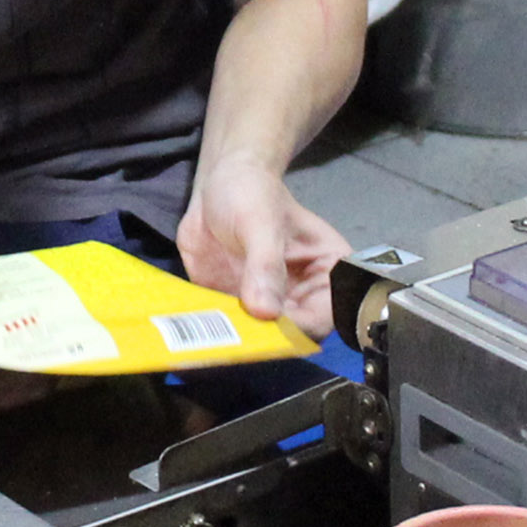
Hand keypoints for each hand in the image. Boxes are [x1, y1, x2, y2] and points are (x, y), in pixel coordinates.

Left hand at [179, 161, 346, 338]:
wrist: (216, 185)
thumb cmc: (251, 193)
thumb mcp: (261, 223)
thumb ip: (265, 265)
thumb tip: (266, 312)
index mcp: (328, 273)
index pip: (325, 316)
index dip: (301, 326)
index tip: (270, 324)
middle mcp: (303, 297)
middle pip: (294, 336)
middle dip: (267, 339)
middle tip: (238, 330)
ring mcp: (269, 306)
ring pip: (261, 340)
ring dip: (238, 341)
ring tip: (214, 330)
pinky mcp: (238, 310)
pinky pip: (229, 331)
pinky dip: (215, 334)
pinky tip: (198, 328)